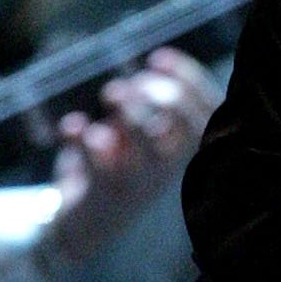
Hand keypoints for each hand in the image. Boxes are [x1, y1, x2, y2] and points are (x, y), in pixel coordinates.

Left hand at [47, 47, 216, 263]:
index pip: (209, 114)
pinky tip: (72, 124)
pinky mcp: (101, 191)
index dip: (191, 80)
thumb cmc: (113, 169)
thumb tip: (152, 68)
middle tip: (137, 81)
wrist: (82, 224)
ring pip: (146, 147)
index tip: (160, 57)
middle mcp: (165, 168)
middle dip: (167, 94)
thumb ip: (144, 109)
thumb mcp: (135, 138)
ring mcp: (135, 181)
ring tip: (112, 93)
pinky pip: (94, 159)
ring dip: (130, 113)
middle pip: (189, 129)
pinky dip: (79, 133)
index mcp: (179, 152)